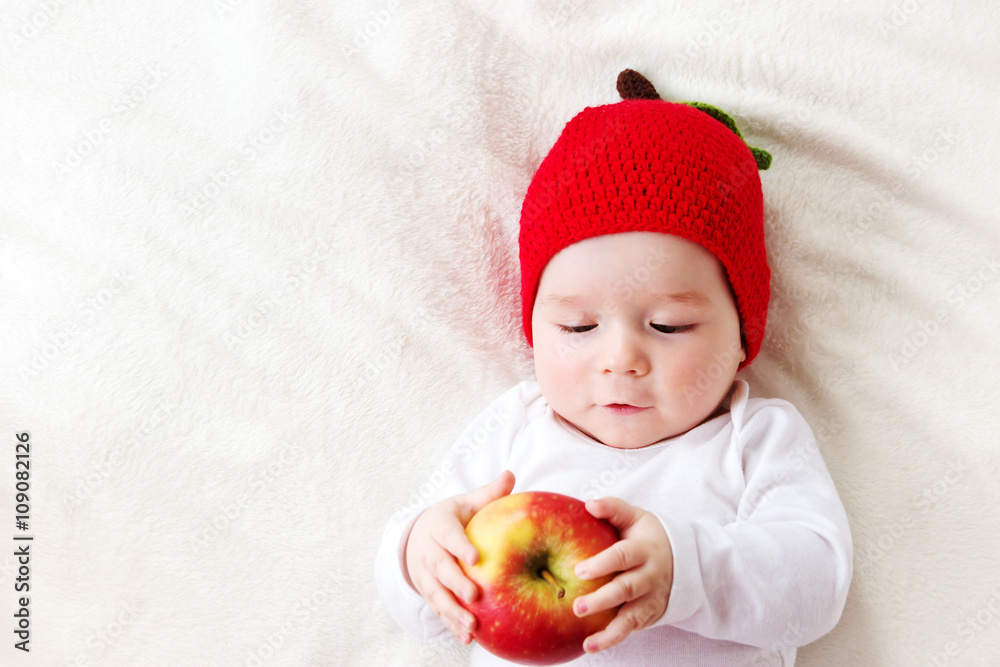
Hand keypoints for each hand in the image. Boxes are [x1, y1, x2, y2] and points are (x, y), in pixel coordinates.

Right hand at [403, 470, 515, 643]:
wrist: (418, 535)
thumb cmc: (452, 518)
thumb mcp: (466, 503)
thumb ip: (488, 493)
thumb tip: (511, 474)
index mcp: (438, 526)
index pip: (448, 535)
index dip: (459, 546)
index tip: (475, 558)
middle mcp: (428, 552)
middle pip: (440, 569)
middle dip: (455, 583)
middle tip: (474, 595)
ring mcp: (425, 575)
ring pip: (437, 595)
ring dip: (452, 612)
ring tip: (471, 626)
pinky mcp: (428, 593)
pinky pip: (439, 611)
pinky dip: (451, 625)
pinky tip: (467, 638)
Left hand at [571, 497, 672, 653]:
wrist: (680, 559)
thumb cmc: (646, 536)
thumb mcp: (635, 517)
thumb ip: (613, 509)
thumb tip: (589, 504)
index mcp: (644, 549)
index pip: (623, 556)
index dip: (602, 563)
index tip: (579, 570)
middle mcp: (650, 576)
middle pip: (626, 589)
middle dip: (602, 599)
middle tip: (577, 606)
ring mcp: (650, 598)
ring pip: (630, 616)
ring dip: (608, 629)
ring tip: (586, 638)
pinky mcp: (648, 614)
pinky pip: (629, 629)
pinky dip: (611, 639)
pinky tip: (590, 645)